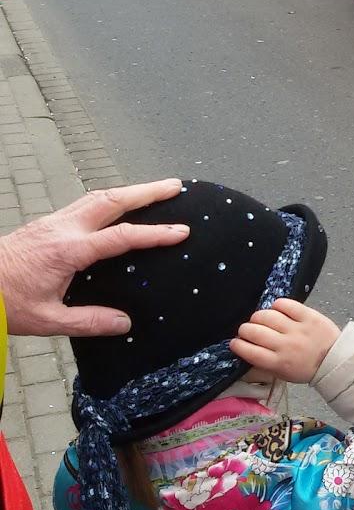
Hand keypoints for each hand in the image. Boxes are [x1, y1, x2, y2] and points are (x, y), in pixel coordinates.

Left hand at [0, 179, 187, 335]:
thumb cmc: (6, 303)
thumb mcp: (46, 320)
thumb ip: (87, 321)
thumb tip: (124, 324)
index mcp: (69, 251)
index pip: (121, 237)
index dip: (154, 233)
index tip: (180, 232)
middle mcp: (64, 228)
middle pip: (113, 200)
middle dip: (148, 191)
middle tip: (176, 186)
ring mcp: (55, 221)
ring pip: (99, 196)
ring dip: (130, 190)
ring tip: (155, 188)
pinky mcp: (47, 222)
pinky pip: (85, 202)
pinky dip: (110, 197)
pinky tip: (117, 202)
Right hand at [230, 297, 339, 382]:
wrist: (333, 360)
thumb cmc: (305, 368)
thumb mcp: (282, 373)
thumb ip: (265, 362)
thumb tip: (247, 349)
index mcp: (277, 362)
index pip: (250, 352)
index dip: (237, 345)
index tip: (234, 341)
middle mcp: (285, 345)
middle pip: (255, 332)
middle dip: (245, 329)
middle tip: (246, 328)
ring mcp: (297, 329)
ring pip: (268, 316)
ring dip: (258, 316)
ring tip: (258, 318)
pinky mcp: (308, 315)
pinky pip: (287, 305)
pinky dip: (277, 304)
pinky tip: (275, 307)